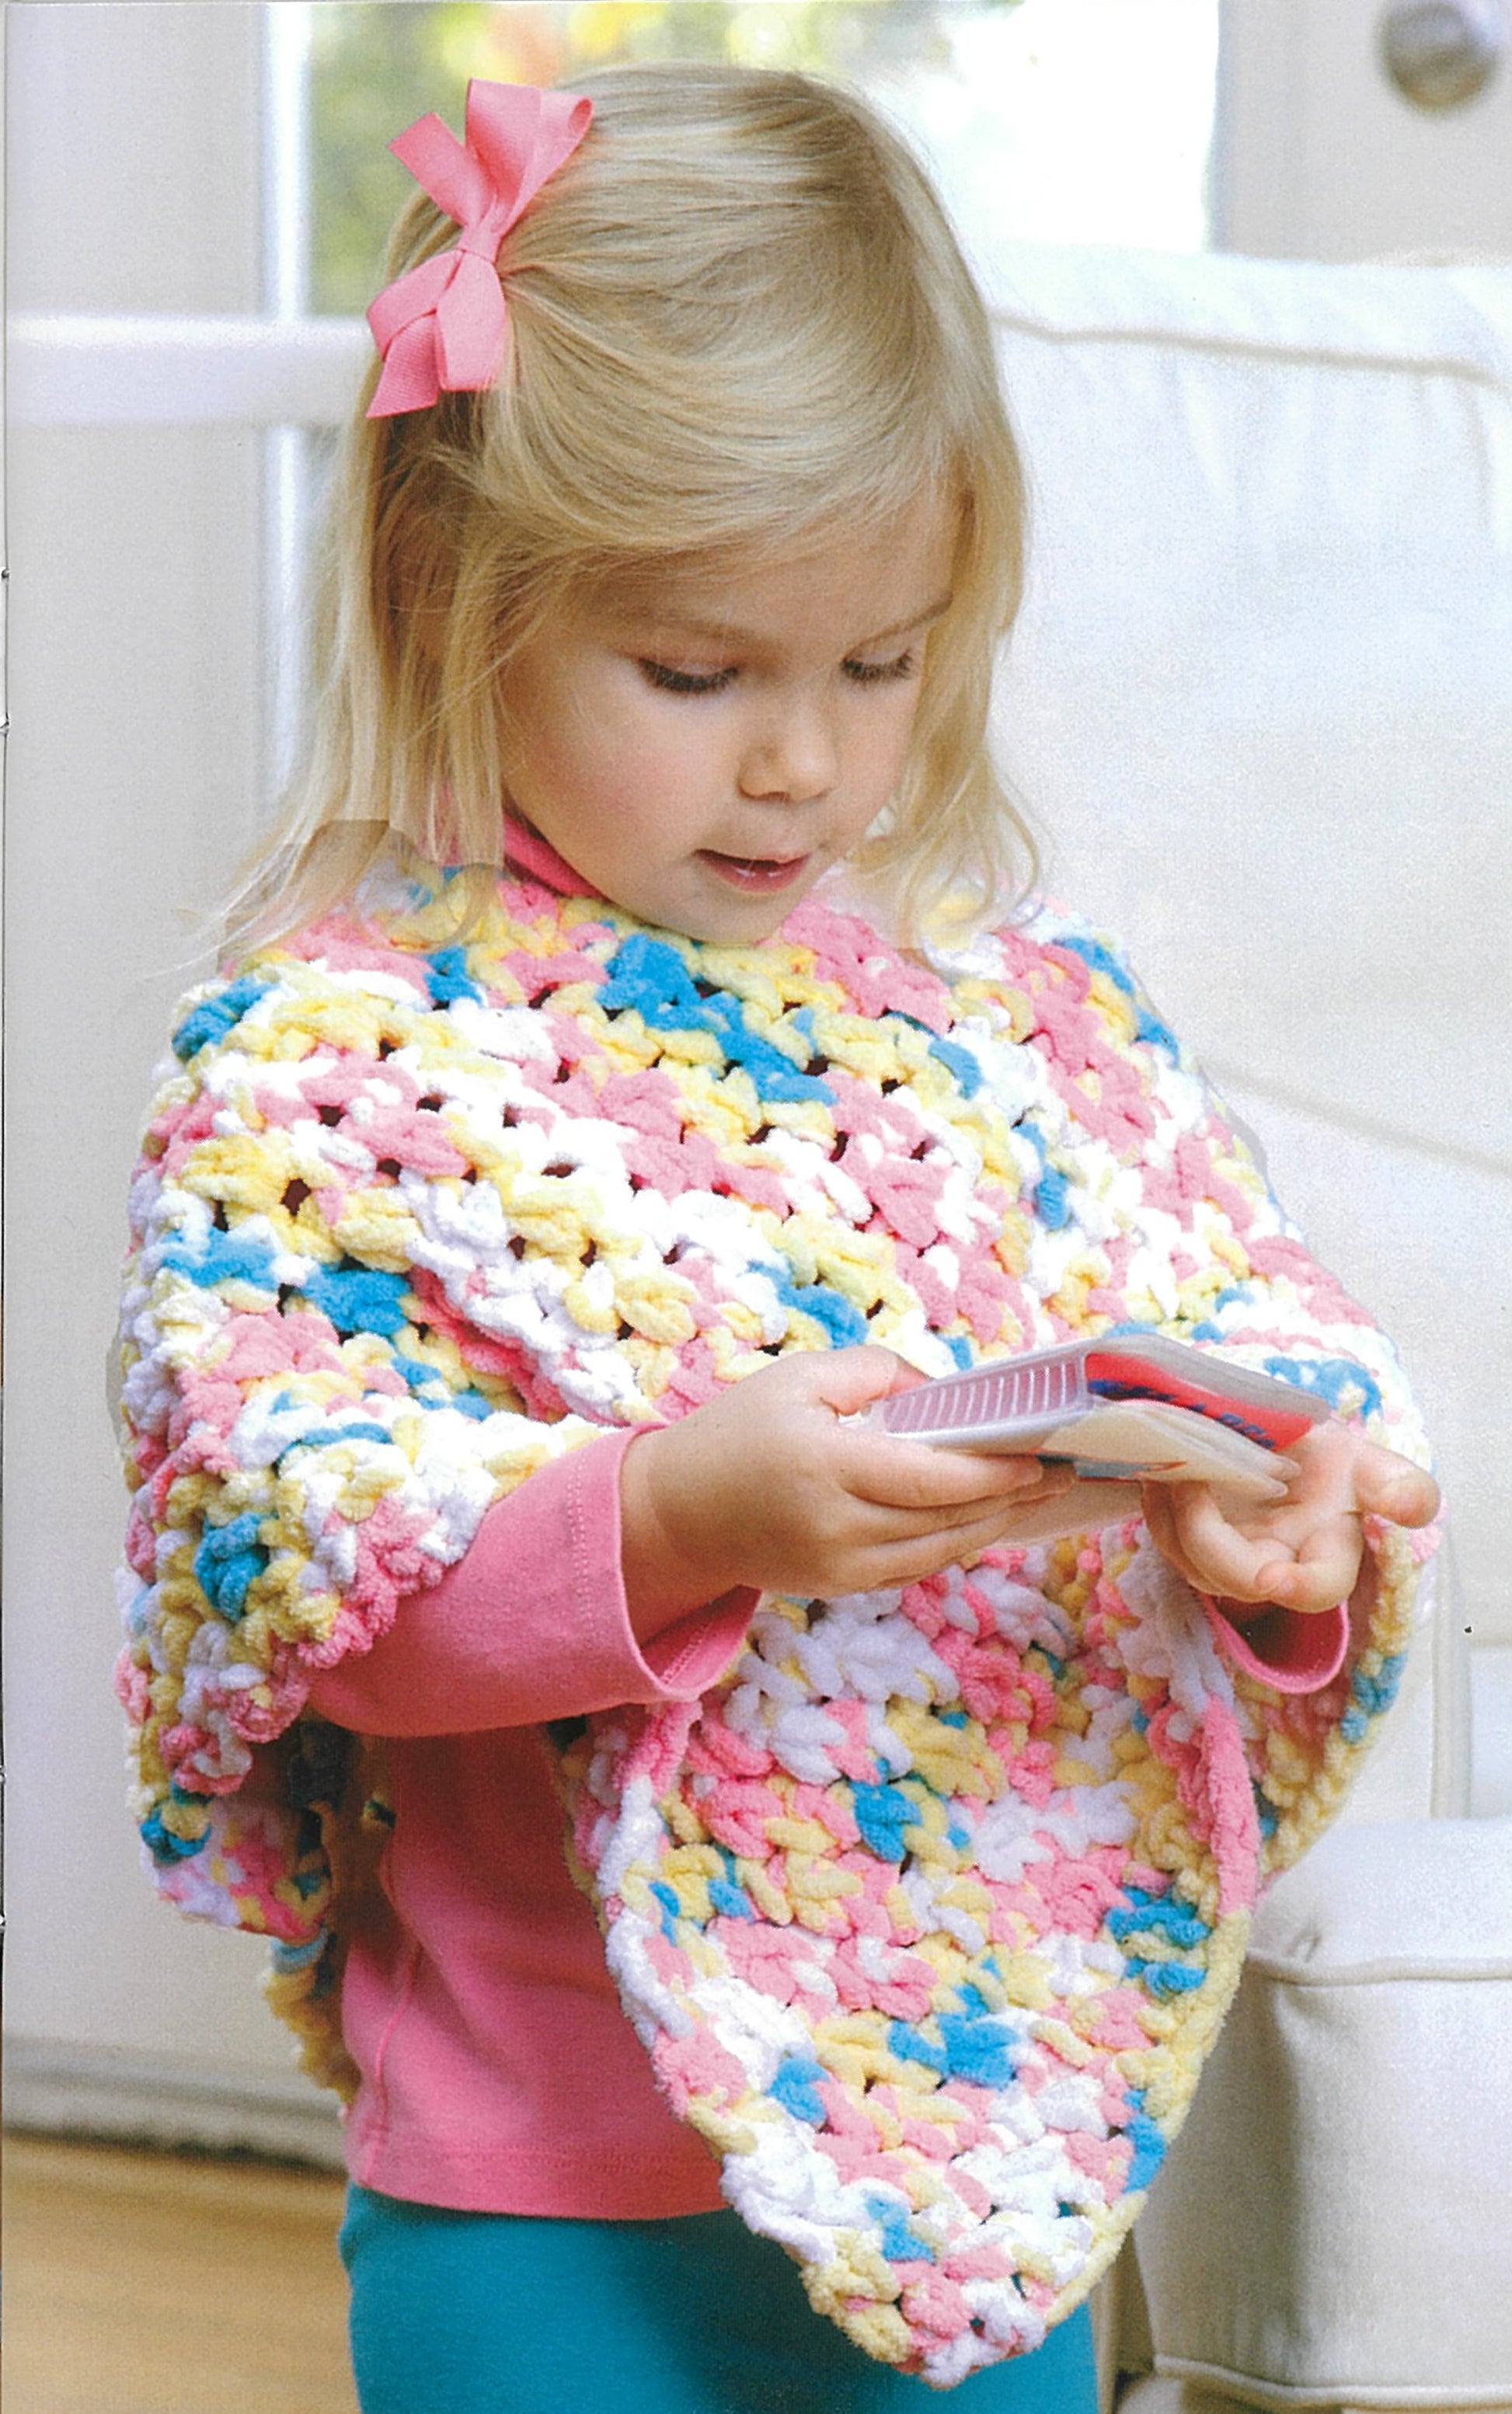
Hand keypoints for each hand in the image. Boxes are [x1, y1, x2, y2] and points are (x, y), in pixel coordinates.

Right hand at [619, 1345, 1075, 1636]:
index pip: (933, 1477)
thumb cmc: (737, 1431)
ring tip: (1033, 1497)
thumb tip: (944, 1395)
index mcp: (828, 1466)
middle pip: (948, 1519)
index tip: (1039, 1455)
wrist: (676, 1513)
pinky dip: (954, 1544)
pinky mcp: (839, 1587)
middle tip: (1061, 1473)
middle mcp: (838, 1526)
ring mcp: (840, 1567)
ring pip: (940, 1551)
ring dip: (992, 1525)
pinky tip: (981, 1520)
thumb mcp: (801, 1377)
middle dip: (1010, 1498)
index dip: (994, 1471)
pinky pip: (915, 1567)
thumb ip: (878, 1373)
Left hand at [1140, 1418, 1438, 1615]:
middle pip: (1240, 1581)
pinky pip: (1167, 1542)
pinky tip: (1166, 1473)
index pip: (1321, 1587)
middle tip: (1194, 1484)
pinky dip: (1160, 1509)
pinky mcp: (1191, 1543)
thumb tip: (1412, 1506)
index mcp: (1328, 1549)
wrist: (1281, 1440)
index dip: (1300, 1588)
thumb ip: (1397, 1484)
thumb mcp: (1365, 1461)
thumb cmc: (1329, 1458)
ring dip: (1177, 1519)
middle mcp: (1278, 1564)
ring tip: (1180, 1465)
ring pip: (1195, 1565)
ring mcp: (1232, 1557)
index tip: (1273, 1576)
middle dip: (1210, 1542)